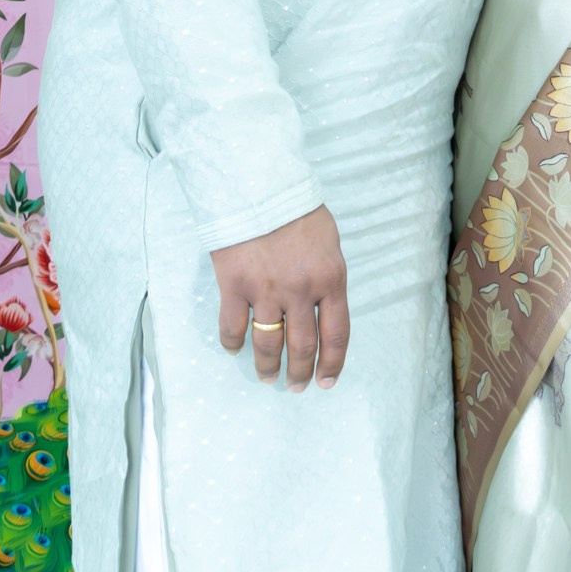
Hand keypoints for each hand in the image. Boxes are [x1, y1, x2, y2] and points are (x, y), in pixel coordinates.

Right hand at [212, 206, 348, 390]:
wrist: (258, 185)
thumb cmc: (296, 209)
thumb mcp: (328, 242)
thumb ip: (326, 277)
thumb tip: (322, 309)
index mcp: (330, 278)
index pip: (336, 335)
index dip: (332, 365)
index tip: (326, 382)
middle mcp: (301, 291)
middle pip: (302, 347)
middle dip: (299, 374)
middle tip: (294, 386)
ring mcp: (266, 291)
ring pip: (268, 345)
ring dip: (268, 367)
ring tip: (267, 377)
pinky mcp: (234, 286)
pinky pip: (234, 328)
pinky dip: (234, 344)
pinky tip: (236, 349)